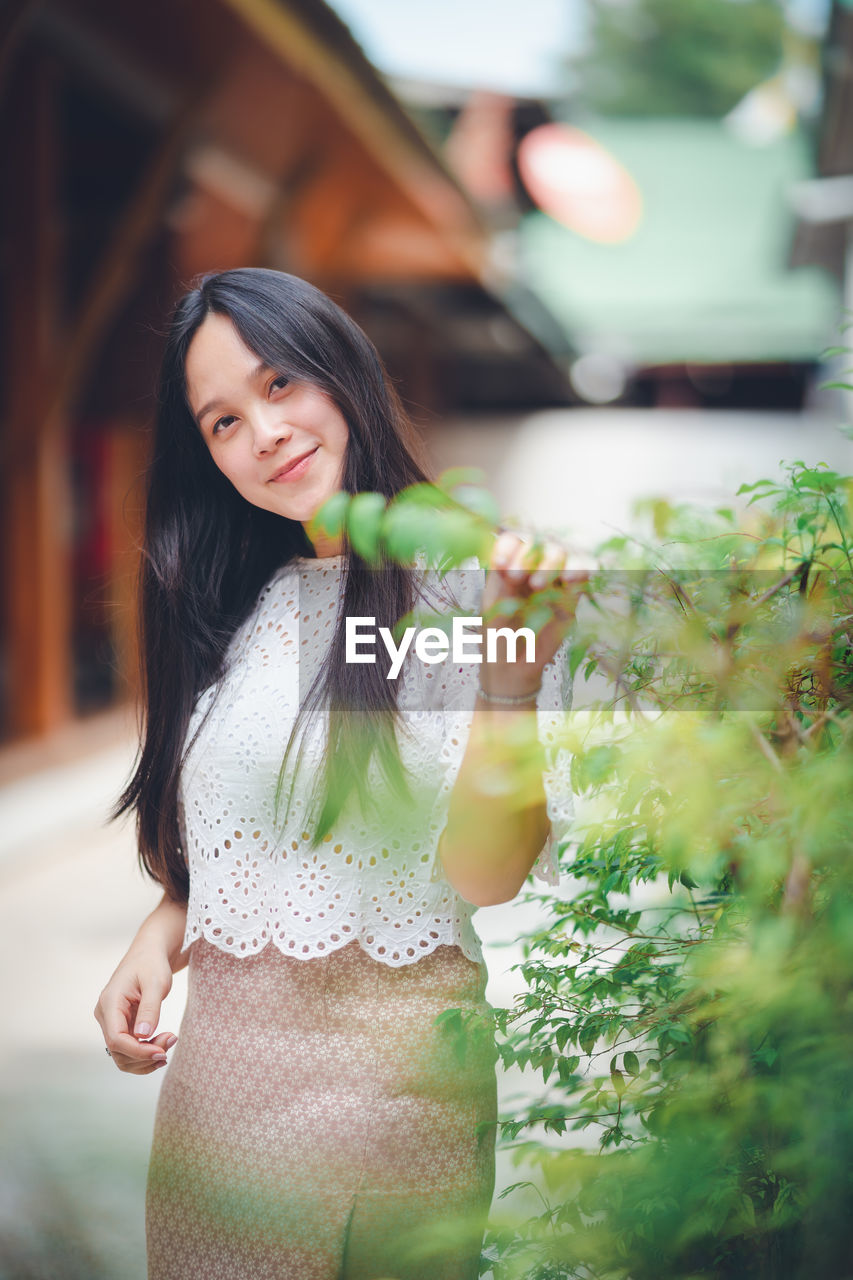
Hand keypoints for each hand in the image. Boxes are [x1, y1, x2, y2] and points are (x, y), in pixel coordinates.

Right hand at [94, 946, 176, 1074]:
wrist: (148, 955)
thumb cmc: (152, 964)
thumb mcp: (156, 983)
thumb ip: (150, 1009)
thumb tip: (143, 1036)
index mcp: (110, 1002)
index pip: (116, 1039)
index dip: (138, 1051)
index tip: (162, 1052)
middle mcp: (105, 1015)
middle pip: (118, 1051)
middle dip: (145, 1054)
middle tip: (172, 1040)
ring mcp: (111, 1022)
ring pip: (122, 1055)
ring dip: (145, 1058)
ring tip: (169, 1043)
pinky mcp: (120, 1026)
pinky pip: (127, 1049)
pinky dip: (144, 1054)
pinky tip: (161, 1049)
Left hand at [479, 529, 590, 696]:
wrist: (512, 666)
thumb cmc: (496, 636)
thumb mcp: (492, 607)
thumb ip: (499, 581)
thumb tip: (507, 557)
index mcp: (510, 565)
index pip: (514, 540)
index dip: (509, 546)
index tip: (500, 565)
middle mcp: (533, 568)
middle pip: (540, 543)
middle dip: (529, 555)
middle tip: (516, 577)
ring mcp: (555, 580)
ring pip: (563, 553)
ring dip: (553, 561)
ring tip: (539, 584)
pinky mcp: (573, 595)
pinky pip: (583, 574)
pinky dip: (581, 569)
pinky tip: (570, 578)